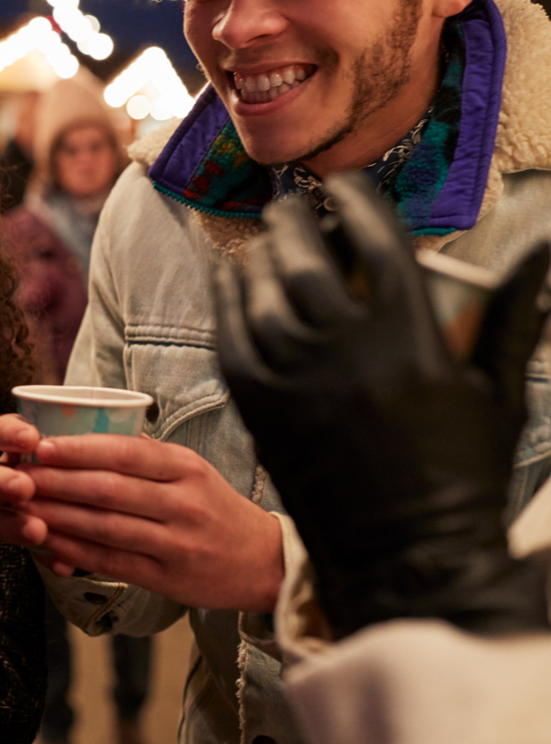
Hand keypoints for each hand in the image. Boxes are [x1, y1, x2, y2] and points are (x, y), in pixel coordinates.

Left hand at [0, 413, 284, 612]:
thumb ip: (145, 455)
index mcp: (186, 468)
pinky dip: (74, 551)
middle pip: (108, 489)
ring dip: (57, 516)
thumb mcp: (191, 470)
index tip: (41, 446)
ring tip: (23, 507)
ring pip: (104, 527)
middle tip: (20, 476)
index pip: (126, 453)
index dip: (79, 450)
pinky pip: (111, 561)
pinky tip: (48, 541)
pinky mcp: (166, 577)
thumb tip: (86, 433)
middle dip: (57, 482)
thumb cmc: (214, 508)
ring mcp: (175, 543)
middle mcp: (182, 504)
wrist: (262, 562)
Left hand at [214, 172, 549, 636]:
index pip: (378, 244)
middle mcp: (346, 353)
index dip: (358, 203)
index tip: (347, 187)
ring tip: (263, 242)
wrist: (409, 556)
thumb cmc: (463, 476)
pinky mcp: (260, 409)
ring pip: (263, 296)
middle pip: (307, 262)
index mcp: (411, 341)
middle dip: (297, 223)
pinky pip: (231, 338)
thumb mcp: (499, 393)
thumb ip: (514, 314)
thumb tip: (542, 250)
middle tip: (291, 206)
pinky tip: (225, 277)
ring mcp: (296, 381)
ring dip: (258, 258)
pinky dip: (224, 300)